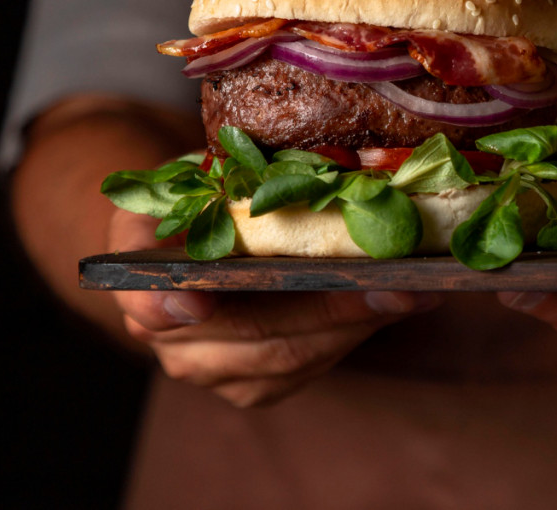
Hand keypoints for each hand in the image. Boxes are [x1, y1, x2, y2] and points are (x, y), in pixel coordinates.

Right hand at [109, 209, 441, 406]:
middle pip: (249, 336)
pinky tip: (399, 303)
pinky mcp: (254, 383)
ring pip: (288, 358)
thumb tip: (297, 199)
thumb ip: (215, 185)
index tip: (200, 304)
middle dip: (327, 312)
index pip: (148, 304)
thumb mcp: (192, 174)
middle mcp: (167, 336)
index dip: (170, 309)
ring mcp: (212, 367)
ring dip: (356, 325)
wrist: (195, 237)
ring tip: (415, 292)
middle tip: (392, 285)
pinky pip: (310, 366)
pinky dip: (357, 333)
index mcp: (140, 275)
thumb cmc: (201, 194)